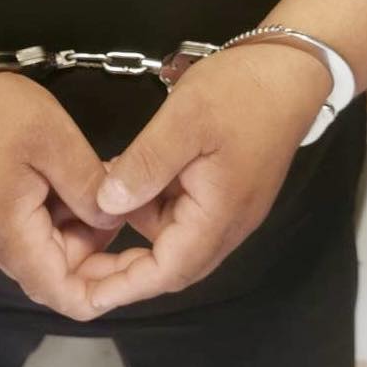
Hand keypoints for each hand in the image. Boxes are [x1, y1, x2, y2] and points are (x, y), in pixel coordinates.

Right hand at [0, 71, 123, 320]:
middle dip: (92, 248)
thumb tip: (113, 221)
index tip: (134, 269)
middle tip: (116, 206)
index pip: (59, 294)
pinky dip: (49, 216)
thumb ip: (88, 189)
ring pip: (37, 249)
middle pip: (51, 272)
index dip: (101, 295)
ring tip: (91, 184)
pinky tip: (61, 180)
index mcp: (7, 232)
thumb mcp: (55, 141)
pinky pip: (20, 230)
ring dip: (72, 229)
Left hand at [78, 43, 331, 309]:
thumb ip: (145, 166)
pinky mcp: (221, 193)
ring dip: (133, 228)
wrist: (288, 70)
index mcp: (218, 215)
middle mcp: (225, 224)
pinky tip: (128, 177)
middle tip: (79, 260)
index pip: (169, 270)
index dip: (126, 286)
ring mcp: (225, 209)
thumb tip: (106, 205)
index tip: (87, 296)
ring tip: (96, 202)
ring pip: (171, 237)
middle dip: (124, 269)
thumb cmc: (239, 93)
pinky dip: (149, 205)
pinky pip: (179, 213)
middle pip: (171, 264)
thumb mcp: (183, 122)